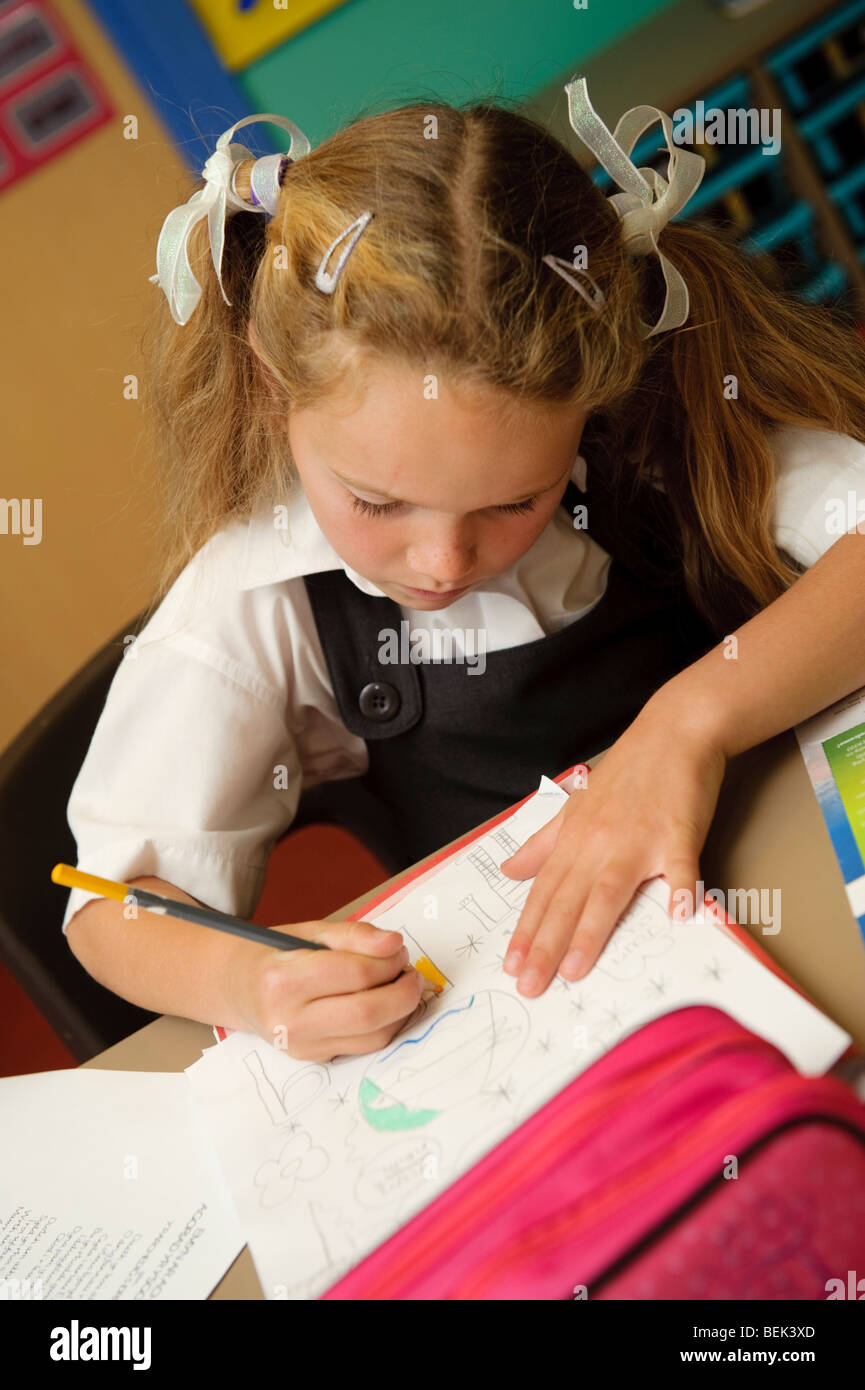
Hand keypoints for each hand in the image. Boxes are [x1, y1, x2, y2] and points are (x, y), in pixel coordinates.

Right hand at [234, 919, 426, 1060]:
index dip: (388, 960)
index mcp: (283, 980)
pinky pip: (365, 1046)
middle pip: (367, 1013)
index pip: (354, 973)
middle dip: (403, 991)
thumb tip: (393, 943)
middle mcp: (290, 1020)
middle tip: (410, 972)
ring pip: (373, 1036)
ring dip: (400, 1010)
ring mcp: (302, 1046)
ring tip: (399, 985)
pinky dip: (386, 1025)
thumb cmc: (275, 955)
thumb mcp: (309, 932)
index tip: (398, 949)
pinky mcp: (315, 1058)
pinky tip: (384, 1004)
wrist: (238, 989)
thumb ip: (353, 935)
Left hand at [498, 696, 726, 996]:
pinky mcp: (679, 833)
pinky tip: (678, 917)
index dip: (527, 931)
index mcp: (575, 838)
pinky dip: (680, 889)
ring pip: (608, 891)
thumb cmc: (628, 771)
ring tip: (575, 970)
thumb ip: (543, 843)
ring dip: (591, 931)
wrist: (674, 731)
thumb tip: (509, 872)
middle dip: (546, 946)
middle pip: (567, 900)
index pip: (544, 893)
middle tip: (530, 986)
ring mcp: (639, 839)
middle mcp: (599, 842)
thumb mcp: (576, 805)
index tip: (511, 965)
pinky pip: (679, 865)